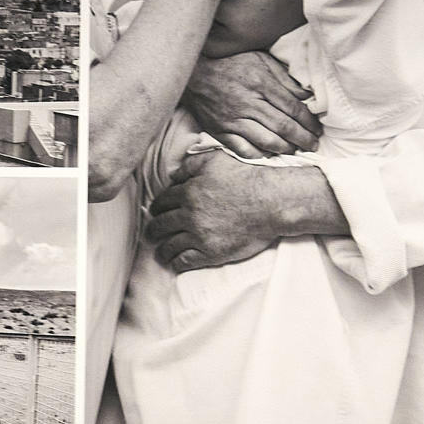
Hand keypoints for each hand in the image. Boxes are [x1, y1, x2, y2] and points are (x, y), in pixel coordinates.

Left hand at [144, 146, 311, 270]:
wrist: (272, 202)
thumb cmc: (248, 178)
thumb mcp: (216, 160)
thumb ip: (191, 165)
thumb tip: (173, 175)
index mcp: (188, 192)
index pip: (163, 201)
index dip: (157, 207)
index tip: (155, 212)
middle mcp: (189, 215)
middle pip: (161, 224)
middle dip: (153, 230)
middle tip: (151, 234)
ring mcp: (198, 235)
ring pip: (169, 245)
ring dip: (161, 250)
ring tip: (159, 253)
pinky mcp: (210, 252)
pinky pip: (184, 261)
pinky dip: (176, 262)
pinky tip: (174, 263)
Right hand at [182, 51, 321, 156]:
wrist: (193, 72)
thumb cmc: (230, 63)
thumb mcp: (260, 59)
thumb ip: (284, 77)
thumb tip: (306, 95)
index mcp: (261, 84)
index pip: (293, 108)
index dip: (309, 122)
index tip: (317, 129)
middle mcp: (248, 104)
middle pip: (283, 127)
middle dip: (302, 139)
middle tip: (313, 145)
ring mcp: (233, 120)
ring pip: (266, 141)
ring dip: (284, 149)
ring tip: (295, 150)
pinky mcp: (220, 131)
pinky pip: (242, 148)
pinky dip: (258, 154)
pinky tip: (268, 154)